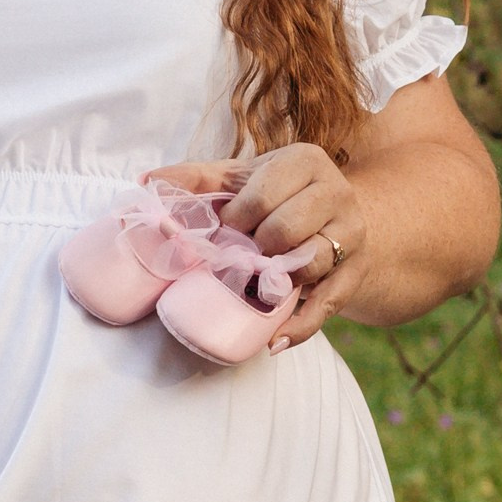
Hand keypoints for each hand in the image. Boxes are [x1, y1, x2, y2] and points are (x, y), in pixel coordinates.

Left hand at [145, 146, 366, 350]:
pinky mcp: (355, 272)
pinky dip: (298, 327)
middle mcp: (336, 192)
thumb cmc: (277, 196)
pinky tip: (273, 341)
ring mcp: (351, 234)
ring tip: (256, 282)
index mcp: (305, 161)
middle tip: (243, 254)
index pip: (262, 197)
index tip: (228, 228)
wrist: (337, 216)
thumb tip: (146, 182)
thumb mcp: (241, 178)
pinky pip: (327, 305)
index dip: (236, 220)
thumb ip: (195, 179)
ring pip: (309, 264)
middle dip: (255, 249)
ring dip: (274, 282)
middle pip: (285, 230)